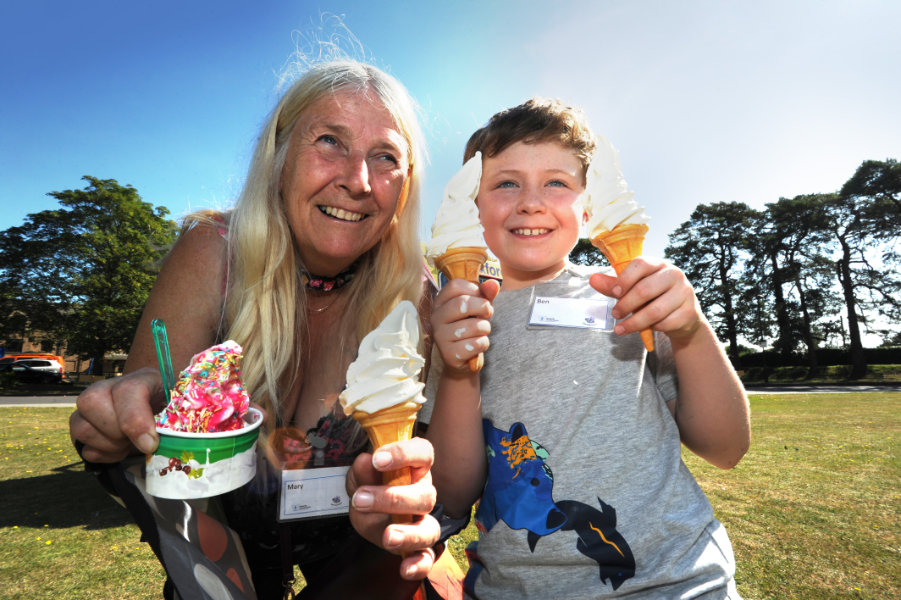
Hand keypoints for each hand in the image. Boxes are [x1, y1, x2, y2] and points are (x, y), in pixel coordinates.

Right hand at [69, 367, 165, 461]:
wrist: (159, 413)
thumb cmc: (171, 410)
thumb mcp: (179, 409)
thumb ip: (174, 419)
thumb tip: (162, 442)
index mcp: (139, 379)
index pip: (127, 389)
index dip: (136, 420)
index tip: (151, 443)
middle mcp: (107, 388)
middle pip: (91, 403)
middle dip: (118, 430)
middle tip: (141, 440)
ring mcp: (90, 409)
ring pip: (82, 429)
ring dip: (112, 445)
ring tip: (132, 443)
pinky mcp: (83, 430)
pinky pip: (86, 450)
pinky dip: (106, 455)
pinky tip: (123, 448)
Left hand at [346, 437, 439, 579]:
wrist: (370, 513)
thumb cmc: (371, 488)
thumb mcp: (361, 478)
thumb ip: (363, 471)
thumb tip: (364, 461)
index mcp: (415, 468)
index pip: (422, 453)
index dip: (403, 454)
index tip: (377, 459)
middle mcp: (424, 493)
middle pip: (425, 495)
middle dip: (393, 498)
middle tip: (361, 499)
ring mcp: (424, 521)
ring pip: (430, 528)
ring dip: (409, 534)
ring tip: (388, 536)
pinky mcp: (419, 547)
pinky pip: (427, 557)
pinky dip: (419, 565)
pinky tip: (404, 569)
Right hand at [430, 278, 498, 372]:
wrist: (462, 358)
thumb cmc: (470, 327)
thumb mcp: (478, 308)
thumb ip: (485, 294)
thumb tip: (493, 283)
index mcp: (440, 302)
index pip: (455, 285)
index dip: (475, 290)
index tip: (481, 298)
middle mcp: (436, 318)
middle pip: (462, 303)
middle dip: (483, 307)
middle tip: (487, 314)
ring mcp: (440, 336)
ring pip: (473, 326)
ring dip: (485, 328)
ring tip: (481, 332)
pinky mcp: (448, 354)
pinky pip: (475, 344)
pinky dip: (483, 344)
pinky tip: (476, 346)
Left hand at [589, 257, 701, 343]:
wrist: (683, 315)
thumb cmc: (653, 297)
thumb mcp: (634, 288)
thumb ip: (614, 285)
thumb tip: (592, 279)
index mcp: (659, 264)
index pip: (641, 264)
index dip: (624, 279)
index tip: (614, 294)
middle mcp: (674, 275)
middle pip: (645, 289)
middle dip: (626, 305)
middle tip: (615, 314)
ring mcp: (685, 293)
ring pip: (655, 310)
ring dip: (634, 322)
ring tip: (620, 329)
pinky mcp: (690, 312)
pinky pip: (665, 323)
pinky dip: (652, 328)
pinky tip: (647, 328)